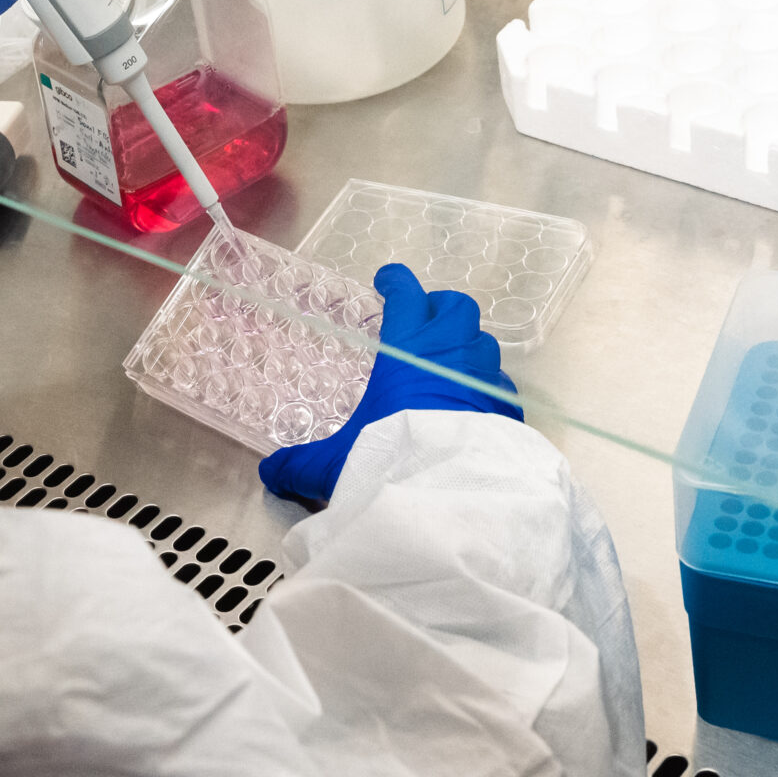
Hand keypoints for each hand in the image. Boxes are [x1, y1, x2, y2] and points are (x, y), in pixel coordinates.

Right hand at [258, 264, 524, 506]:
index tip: (388, 280)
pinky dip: (486, 389)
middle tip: (423, 322)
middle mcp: (451, 354)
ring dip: (467, 347)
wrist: (448, 496)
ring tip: (447, 367)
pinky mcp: (507, 411)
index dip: (396, 282)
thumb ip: (302, 463)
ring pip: (483, 344)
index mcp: (408, 350)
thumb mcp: (335, 463)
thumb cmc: (389, 461)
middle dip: (440, 308)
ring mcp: (485, 380)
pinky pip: (499, 387)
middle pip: (456, 308)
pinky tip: (470, 408)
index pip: (406, 296)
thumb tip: (270, 473)